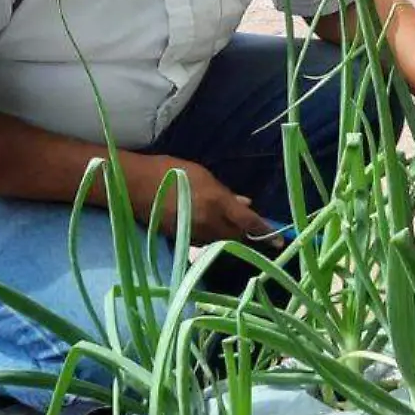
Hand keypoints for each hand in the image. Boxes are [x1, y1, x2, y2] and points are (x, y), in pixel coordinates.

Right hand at [140, 156, 270, 245]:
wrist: (134, 185)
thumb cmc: (170, 172)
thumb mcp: (202, 175)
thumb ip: (226, 193)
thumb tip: (246, 204)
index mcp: (216, 202)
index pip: (248, 222)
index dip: (265, 232)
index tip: (280, 240)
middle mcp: (208, 222)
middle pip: (237, 235)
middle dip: (247, 234)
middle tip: (253, 229)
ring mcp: (194, 233)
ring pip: (221, 241)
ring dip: (229, 236)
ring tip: (231, 226)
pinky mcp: (181, 239)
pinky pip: (204, 242)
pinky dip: (212, 237)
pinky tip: (210, 227)